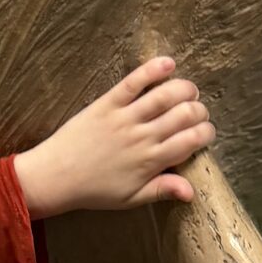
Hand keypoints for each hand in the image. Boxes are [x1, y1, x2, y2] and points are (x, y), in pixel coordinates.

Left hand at [13, 55, 215, 218]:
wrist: (55, 177)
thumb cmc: (94, 191)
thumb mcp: (130, 198)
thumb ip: (162, 190)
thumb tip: (192, 192)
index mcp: (151, 162)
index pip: (192, 141)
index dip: (206, 132)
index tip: (204, 132)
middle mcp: (142, 137)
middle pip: (185, 115)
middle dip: (199, 110)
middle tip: (196, 112)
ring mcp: (125, 118)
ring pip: (165, 95)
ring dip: (185, 88)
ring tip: (189, 91)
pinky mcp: (107, 103)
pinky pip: (134, 82)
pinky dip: (153, 69)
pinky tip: (168, 63)